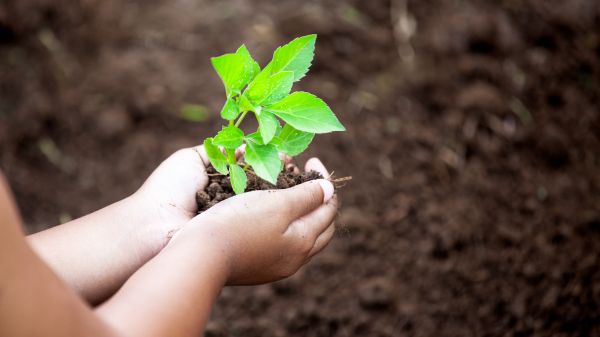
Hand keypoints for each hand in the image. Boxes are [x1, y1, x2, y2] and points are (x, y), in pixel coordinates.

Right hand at [171, 158, 337, 284]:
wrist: (199, 255)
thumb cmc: (239, 223)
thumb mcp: (277, 203)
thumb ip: (307, 196)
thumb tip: (330, 189)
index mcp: (303, 242)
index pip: (328, 209)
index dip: (325, 182)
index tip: (313, 160)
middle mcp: (294, 259)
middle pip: (320, 227)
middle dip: (319, 201)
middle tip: (309, 178)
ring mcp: (274, 267)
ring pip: (301, 236)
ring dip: (302, 213)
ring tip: (290, 191)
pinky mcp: (255, 268)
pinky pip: (281, 243)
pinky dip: (284, 226)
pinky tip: (269, 214)